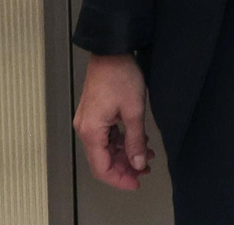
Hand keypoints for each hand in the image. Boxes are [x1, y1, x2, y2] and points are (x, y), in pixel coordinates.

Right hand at [73, 53, 152, 189]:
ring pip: (106, 148)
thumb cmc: (121, 77)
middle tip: (146, 171)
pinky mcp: (94, 114)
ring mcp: (88, 122)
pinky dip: (122, 141)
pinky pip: (107, 136)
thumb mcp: (134, 110)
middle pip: (103, 160)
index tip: (137, 182)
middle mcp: (85, 129)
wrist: (111, 51)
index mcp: (91, 131)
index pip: (101, 167)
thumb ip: (135, 140)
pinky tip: (139, 140)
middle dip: (125, 168)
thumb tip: (138, 164)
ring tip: (147, 156)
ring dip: (125, 154)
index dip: (119, 178)